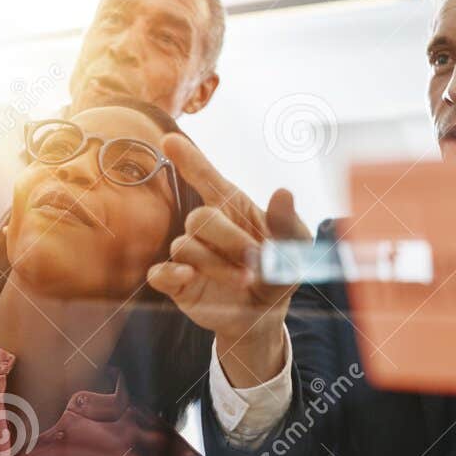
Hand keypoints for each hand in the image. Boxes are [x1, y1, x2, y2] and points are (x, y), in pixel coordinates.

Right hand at [146, 134, 309, 387]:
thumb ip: (288, 223)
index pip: (206, 177)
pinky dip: (172, 273)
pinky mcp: (177, 282)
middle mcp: (207, 227)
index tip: (170, 139)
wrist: (265, 316)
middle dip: (229, 239)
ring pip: (184, 246)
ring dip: (215, 265)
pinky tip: (189, 277)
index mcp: (232, 208)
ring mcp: (189, 254)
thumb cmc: (278, 273)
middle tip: (254, 260)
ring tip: (243, 280)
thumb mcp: (295, 249)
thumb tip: (283, 192)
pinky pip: (160, 272)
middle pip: (200, 218)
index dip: (189, 159)